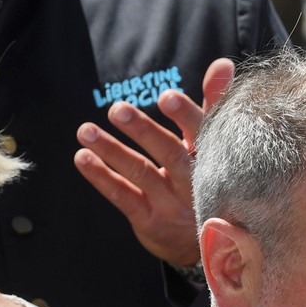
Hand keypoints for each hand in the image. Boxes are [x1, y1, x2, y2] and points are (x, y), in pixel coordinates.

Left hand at [73, 57, 235, 269]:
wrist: (210, 243)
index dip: (186, 117)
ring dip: (113, 152)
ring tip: (86, 131)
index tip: (166, 97)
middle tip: (117, 110)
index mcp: (214, 161)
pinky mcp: (151, 223)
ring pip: (142, 175)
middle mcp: (196, 186)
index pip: (203, 136)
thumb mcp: (213, 144)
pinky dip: (102, 178)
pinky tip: (83, 158)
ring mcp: (173, 206)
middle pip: (171, 156)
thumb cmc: (209, 179)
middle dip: (144, 132)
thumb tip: (222, 63)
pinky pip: (124, 198)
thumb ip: (214, 104)